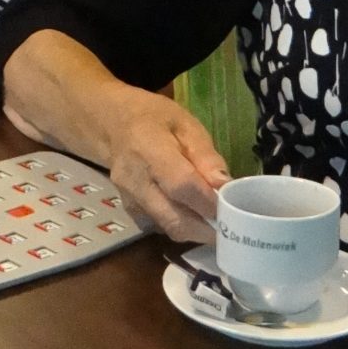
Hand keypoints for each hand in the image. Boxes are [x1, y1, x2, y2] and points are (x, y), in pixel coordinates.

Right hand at [92, 84, 228, 243]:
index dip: (209, 202)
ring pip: (169, 228)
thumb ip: (205, 155)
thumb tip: (225, 186)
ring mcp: (129, 199)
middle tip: (231, 226)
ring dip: (196, 230)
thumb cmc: (154, 118)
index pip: (181, 186)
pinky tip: (194, 213)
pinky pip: (161, 226)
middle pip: (174, 219)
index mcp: (148, 149)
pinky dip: (183, 225)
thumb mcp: (186, 124)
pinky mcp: (130, 211)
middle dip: (207, 229)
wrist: (114, 125)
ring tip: (216, 218)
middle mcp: (134, 181)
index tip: (233, 207)